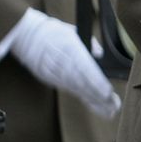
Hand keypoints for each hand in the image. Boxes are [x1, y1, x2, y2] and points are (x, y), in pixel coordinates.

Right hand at [4, 9, 121, 117]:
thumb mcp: (72, 31)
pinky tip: (95, 105)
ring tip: (109, 110)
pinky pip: (69, 89)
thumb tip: (99, 54)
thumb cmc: (53, 31)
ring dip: (93, 100)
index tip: (108, 92)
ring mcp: (53, 72)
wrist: (26, 36)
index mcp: (67, 47)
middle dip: (97, 95)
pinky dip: (83, 98)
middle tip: (114, 105)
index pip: (83, 67)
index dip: (96, 81)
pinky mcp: (49, 79)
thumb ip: (89, 44)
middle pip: (81, 82)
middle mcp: (60, 61)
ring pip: (75, 89)